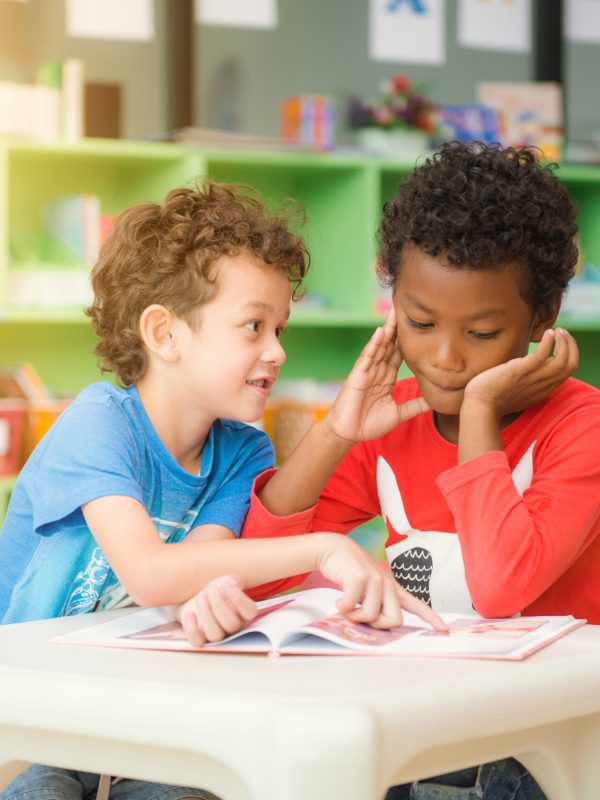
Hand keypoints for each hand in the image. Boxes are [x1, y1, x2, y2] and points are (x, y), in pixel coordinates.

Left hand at [177, 575, 256, 645]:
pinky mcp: (200, 638)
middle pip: (231, 624)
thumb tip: (233, 584)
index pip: (249, 612)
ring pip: (215, 634)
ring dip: (206, 614)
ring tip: (201, 597)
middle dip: (219, 604)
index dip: (239, 598)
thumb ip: (232, 582)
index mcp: (244, 613)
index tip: (228, 584)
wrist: (201, 598)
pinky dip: (192, 628)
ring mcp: (217, 635)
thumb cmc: (218, 590)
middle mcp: (234, 628)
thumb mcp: (226, 582)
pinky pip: (197, 641)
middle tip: (212, 590)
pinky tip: (190, 613)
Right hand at [314, 534, 446, 631]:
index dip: (431, 618)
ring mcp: (375, 579)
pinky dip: (342, 608)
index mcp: (391, 588)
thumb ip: (373, 605)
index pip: (416, 605)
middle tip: (359, 616)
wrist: (333, 548)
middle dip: (376, 625)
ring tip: (345, 604)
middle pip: (395, 620)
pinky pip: (352, 607)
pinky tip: (338, 599)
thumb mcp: (365, 589)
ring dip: (353, 616)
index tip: (444, 630)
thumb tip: (374, 626)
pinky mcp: (360, 577)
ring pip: (372, 616)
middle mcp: (387, 584)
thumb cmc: (348, 573)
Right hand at [324, 308, 429, 443]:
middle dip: (397, 328)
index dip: (408, 341)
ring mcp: (367, 371)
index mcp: (386, 378)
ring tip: (394, 312)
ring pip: (379, 347)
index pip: (399, 355)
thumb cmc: (369, 424)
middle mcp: (377, 371)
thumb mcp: (399, 413)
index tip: (419, 327)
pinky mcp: (358, 375)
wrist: (349, 433)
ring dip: (387, 330)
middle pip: (390, 345)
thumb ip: (415, 405)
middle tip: (406, 309)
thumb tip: (436, 401)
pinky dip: (374, 344)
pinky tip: (381, 332)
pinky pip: (367, 356)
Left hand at [463, 328, 578, 418]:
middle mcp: (541, 386)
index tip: (563, 342)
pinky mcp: (519, 372)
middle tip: (563, 332)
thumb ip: (527, 382)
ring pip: (562, 361)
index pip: (567, 372)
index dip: (570, 354)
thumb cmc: (492, 398)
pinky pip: (541, 356)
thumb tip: (525, 367)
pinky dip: (548, 343)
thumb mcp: (517, 391)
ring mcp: (531, 379)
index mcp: (542, 391)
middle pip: (570, 366)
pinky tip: (548, 333)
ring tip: (557, 330)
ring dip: (564, 342)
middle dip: (571, 346)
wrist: (479, 406)